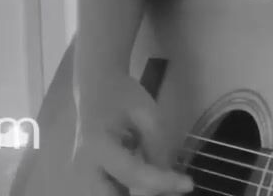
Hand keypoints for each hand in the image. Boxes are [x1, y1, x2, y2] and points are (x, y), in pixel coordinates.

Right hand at [72, 71, 194, 195]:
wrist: (96, 87)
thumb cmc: (122, 95)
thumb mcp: (146, 114)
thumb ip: (157, 148)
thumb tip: (168, 181)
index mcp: (97, 144)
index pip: (132, 173)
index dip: (162, 182)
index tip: (188, 184)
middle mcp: (84, 166)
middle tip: (171, 188)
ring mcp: (84, 175)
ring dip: (138, 194)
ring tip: (163, 182)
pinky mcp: (90, 178)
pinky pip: (111, 191)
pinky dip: (130, 190)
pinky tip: (150, 181)